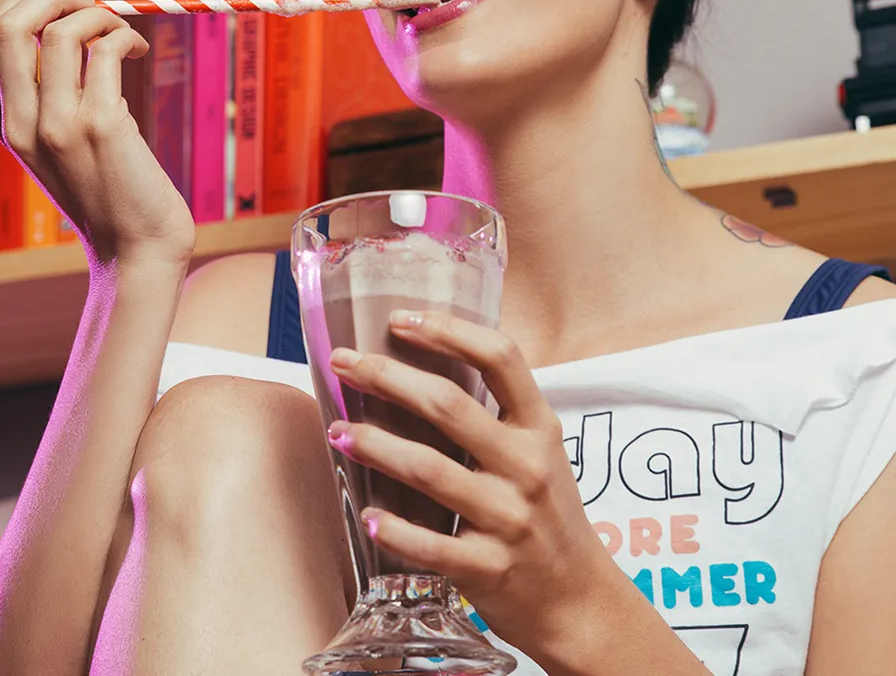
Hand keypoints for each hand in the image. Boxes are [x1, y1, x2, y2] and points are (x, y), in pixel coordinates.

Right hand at [0, 0, 194, 267]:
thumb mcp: (65, 148)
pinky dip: (125, 36)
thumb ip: (56, 102)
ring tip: (124, 32)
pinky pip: (105, 53)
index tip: (57, 11)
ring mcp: (59, 126)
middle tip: (92, 4)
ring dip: (99, 14)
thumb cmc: (112, 196)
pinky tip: (139, 49)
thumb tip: (77, 34)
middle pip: (7, 25)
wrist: (137, 252)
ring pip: (58, 32)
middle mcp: (22, 124)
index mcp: (7, 127)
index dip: (13, 9)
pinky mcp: (102, 127)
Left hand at [326, 311, 612, 662]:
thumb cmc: (549, 515)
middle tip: (343, 363)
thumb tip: (426, 367)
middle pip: (447, 405)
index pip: (500, 357)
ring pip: (428, 469)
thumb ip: (498, 415)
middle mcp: (526, 466)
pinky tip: (367, 514)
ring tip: (338, 431)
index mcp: (539, 427)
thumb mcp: (540, 452)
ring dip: (374, 445)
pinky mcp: (488, 569)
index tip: (400, 319)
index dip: (448, 330)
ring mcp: (508, 518)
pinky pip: (429, 544)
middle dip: (386, 376)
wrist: (581, 601)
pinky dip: (394, 529)